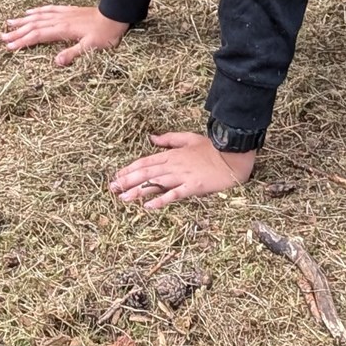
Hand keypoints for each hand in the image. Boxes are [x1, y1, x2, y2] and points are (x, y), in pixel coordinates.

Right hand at [0, 3, 126, 66]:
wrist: (116, 15)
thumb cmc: (105, 34)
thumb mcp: (91, 48)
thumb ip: (72, 54)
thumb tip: (55, 62)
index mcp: (63, 29)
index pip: (37, 35)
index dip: (22, 41)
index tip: (9, 47)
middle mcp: (60, 20)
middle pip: (34, 25)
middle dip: (17, 32)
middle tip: (2, 37)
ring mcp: (63, 14)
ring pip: (38, 16)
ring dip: (23, 21)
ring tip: (9, 23)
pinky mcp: (68, 11)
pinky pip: (49, 9)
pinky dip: (37, 11)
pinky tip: (30, 12)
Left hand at [110, 131, 255, 209]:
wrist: (233, 155)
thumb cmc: (212, 148)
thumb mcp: (188, 138)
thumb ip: (169, 139)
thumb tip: (151, 138)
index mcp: (172, 154)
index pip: (145, 161)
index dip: (129, 169)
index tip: (116, 176)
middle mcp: (174, 164)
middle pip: (146, 172)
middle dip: (127, 181)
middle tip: (112, 189)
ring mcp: (183, 175)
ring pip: (156, 183)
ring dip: (138, 191)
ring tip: (123, 198)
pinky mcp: (193, 186)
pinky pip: (174, 194)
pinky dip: (161, 200)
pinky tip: (149, 207)